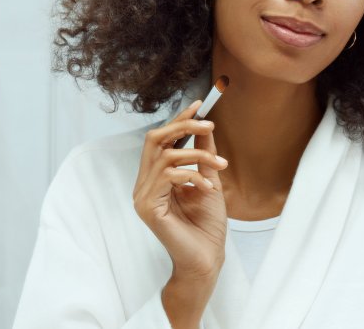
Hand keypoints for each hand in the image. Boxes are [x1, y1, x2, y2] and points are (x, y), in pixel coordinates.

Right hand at [132, 100, 227, 278]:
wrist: (206, 259)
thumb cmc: (206, 226)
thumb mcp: (208, 180)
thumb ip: (203, 154)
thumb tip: (205, 126)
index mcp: (154, 178)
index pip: (161, 140)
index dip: (178, 120)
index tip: (200, 104)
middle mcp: (143, 184)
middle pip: (154, 140)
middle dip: (183, 127)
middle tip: (209, 124)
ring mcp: (142, 196)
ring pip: (165, 157)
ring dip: (197, 155)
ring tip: (221, 166)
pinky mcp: (147, 207)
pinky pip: (168, 177)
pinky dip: (192, 176)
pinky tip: (209, 188)